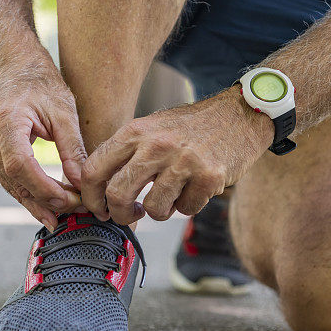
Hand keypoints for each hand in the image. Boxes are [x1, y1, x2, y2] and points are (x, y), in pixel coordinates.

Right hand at [0, 64, 87, 229]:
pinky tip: (51, 206)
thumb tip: (82, 185)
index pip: (21, 166)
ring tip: (67, 213)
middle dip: (47, 201)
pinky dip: (31, 194)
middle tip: (77, 209)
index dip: (45, 188)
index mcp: (6, 123)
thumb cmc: (41, 85)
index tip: (71, 199)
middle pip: (16, 182)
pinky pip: (11, 182)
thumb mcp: (64, 113)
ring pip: (13, 187)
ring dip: (40, 203)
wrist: (15, 70)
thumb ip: (73, 150)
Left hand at [80, 88, 275, 224]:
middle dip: (121, 214)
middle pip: (118, 195)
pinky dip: (188, 206)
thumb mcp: (151, 128)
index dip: (91, 197)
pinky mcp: (208, 176)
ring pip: (154, 209)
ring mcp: (183, 161)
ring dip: (161, 211)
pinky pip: (186, 210)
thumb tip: (98, 192)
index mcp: (135, 132)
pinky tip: (195, 188)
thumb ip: (125, 155)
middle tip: (131, 215)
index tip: (100, 209)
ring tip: (172, 194)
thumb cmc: (190, 128)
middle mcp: (156, 145)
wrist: (239, 115)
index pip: (94, 169)